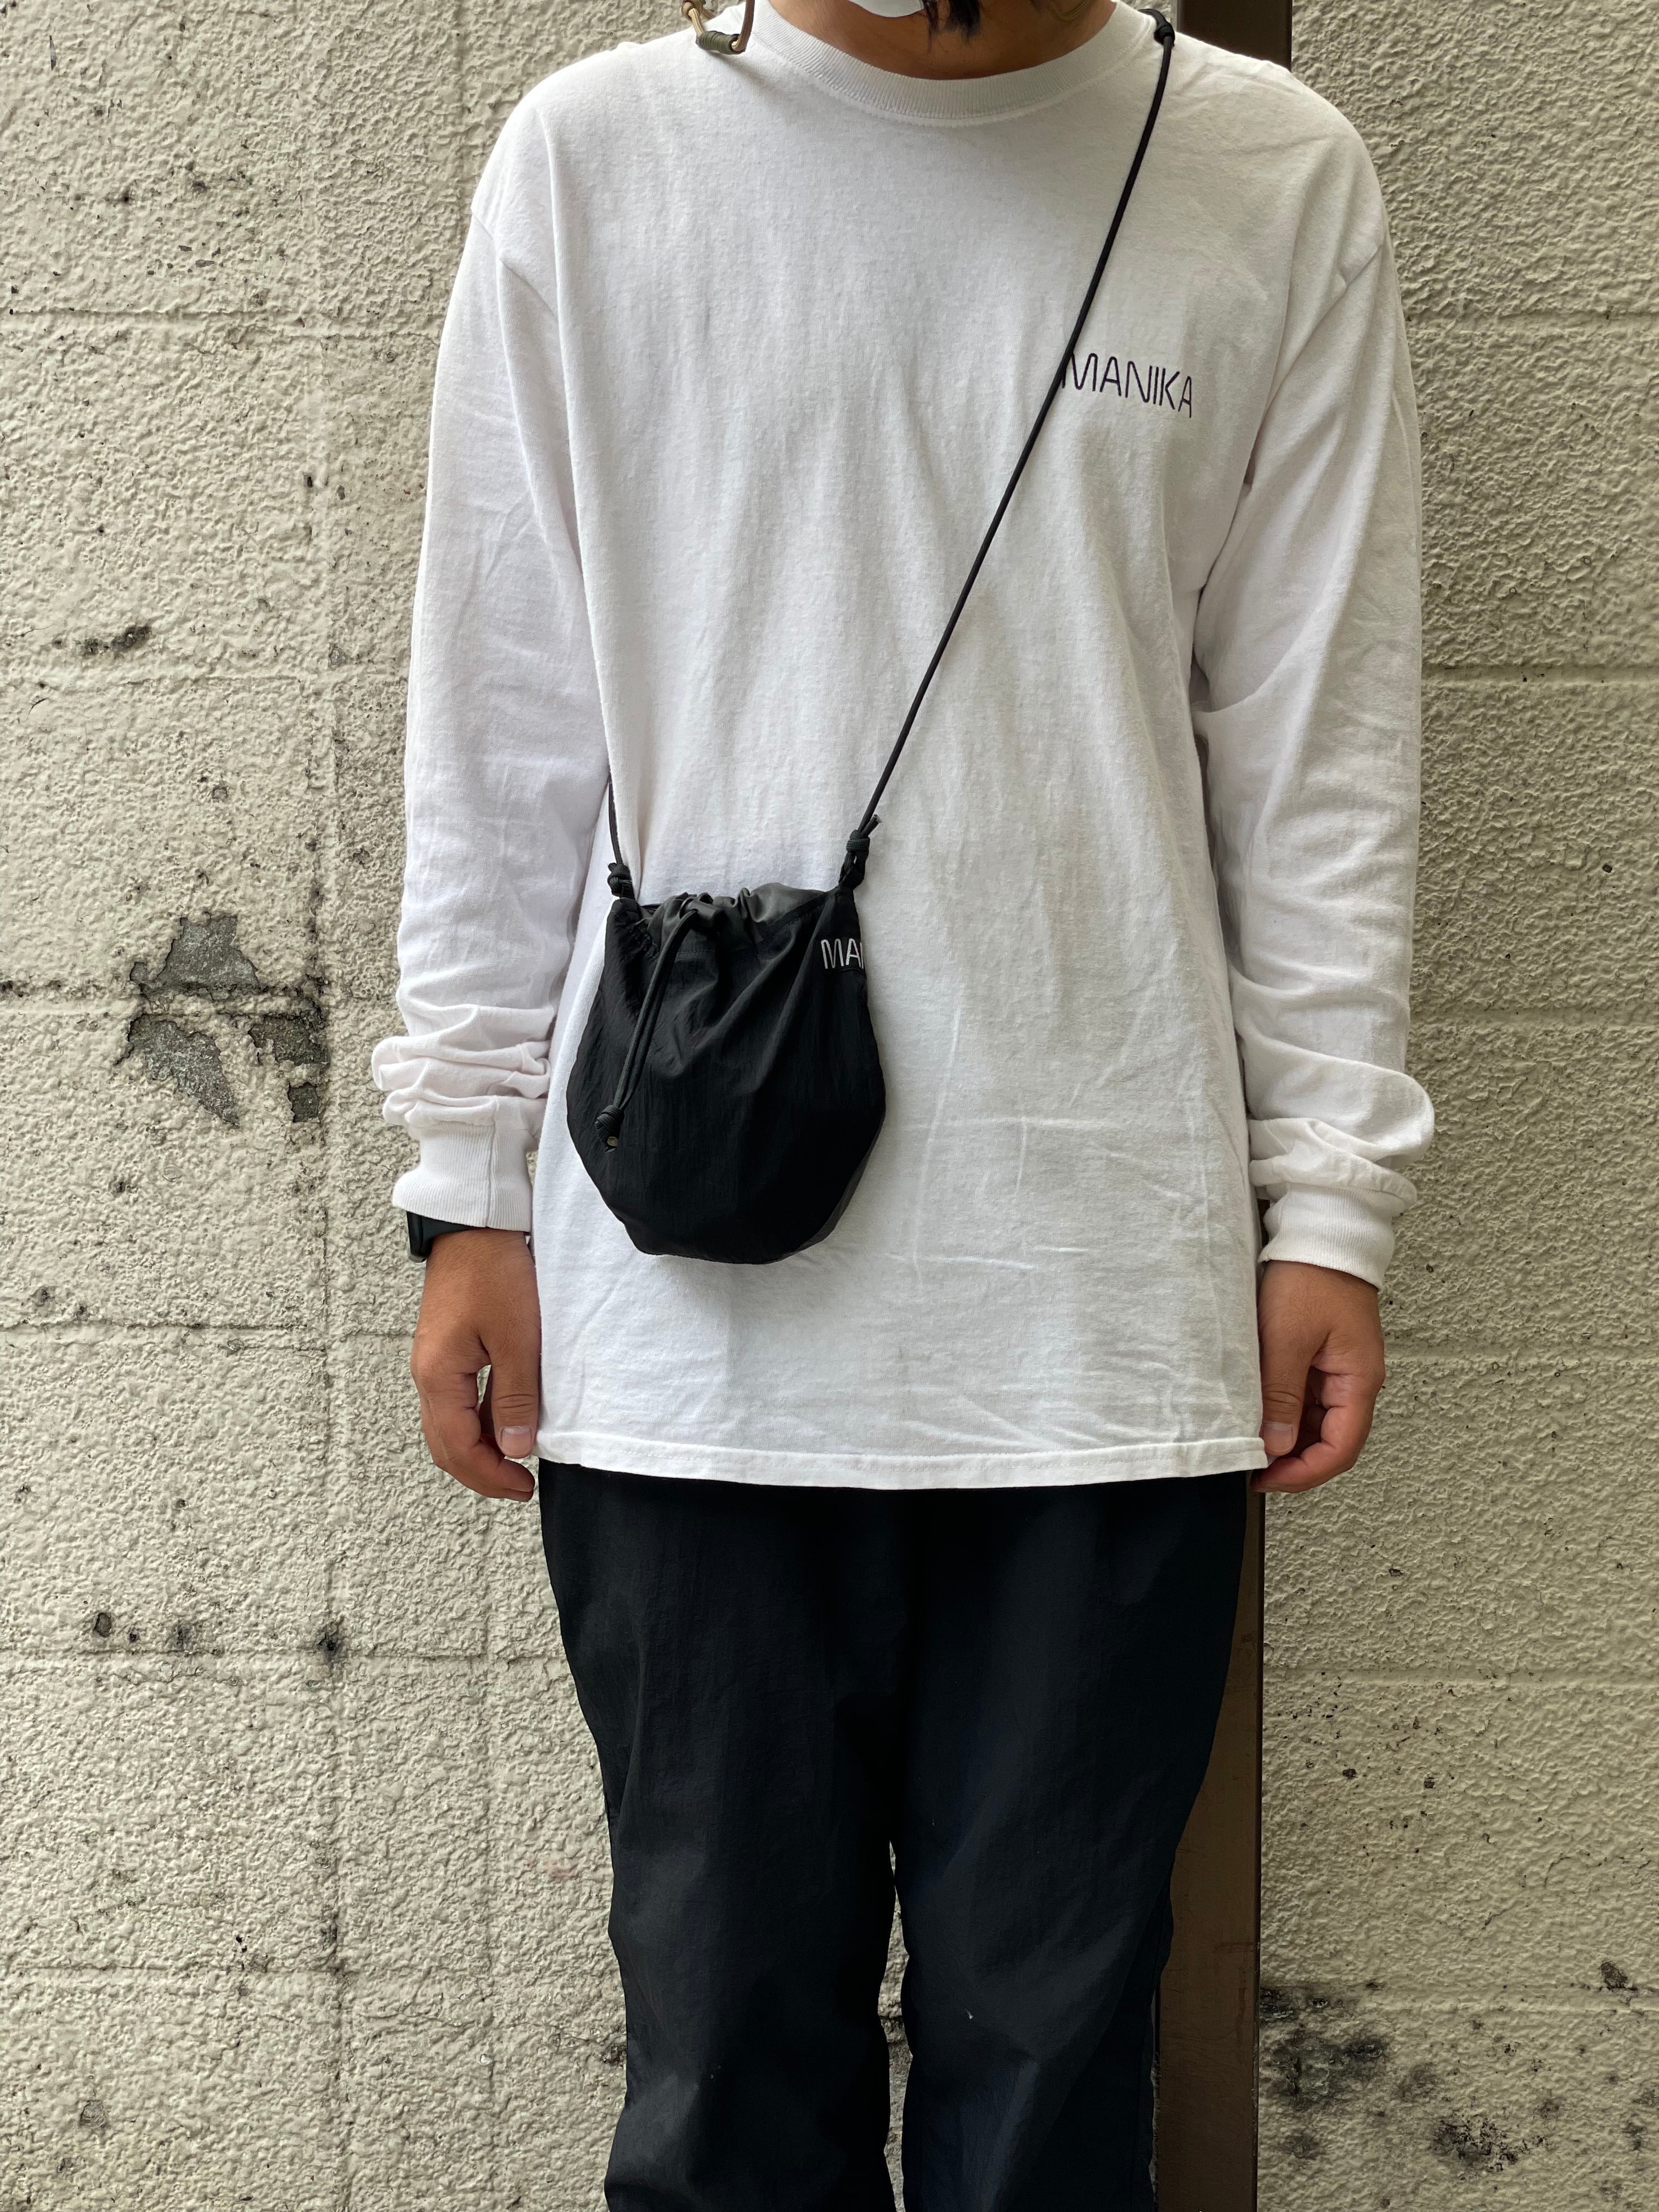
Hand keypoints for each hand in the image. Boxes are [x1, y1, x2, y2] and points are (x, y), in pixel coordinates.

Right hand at [409, 1229, 541, 1501]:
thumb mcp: (518, 1339)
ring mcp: (434, 1363)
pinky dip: (479, 1422)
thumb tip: (517, 1450)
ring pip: (449, 1426)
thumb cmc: (496, 1273)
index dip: (491, 1475)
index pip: (459, 1449)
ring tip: (517, 1460)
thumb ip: (516, 1396)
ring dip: (479, 1449)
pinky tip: (508, 1422)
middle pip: (445, 1446)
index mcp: (438, 1376)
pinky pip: (457, 1402)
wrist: (475, 1224)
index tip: (524, 1487)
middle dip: (481, 1472)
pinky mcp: (447, 1350)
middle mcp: (428, 1375)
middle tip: (520, 1486)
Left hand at [1252, 1260, 1384, 1494]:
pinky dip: (1286, 1413)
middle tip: (1254, 1469)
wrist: (1321, 1232)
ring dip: (1289, 1438)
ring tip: (1252, 1444)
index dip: (1305, 1473)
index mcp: (1358, 1381)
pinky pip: (1308, 1398)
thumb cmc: (1311, 1276)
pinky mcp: (1323, 1356)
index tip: (1267, 1480)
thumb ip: (1282, 1396)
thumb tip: (1276, 1446)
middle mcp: (1355, 1381)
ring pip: (1318, 1422)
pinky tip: (1260, 1414)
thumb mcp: (1287, 1339)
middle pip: (1332, 1441)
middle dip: (1295, 1462)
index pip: (1340, 1449)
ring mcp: (1339, 1370)